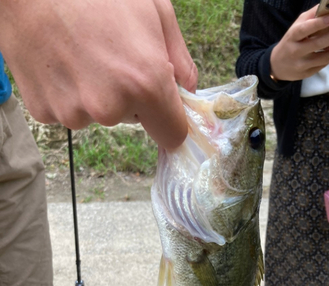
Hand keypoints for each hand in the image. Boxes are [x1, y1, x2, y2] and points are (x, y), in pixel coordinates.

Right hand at [0, 0, 197, 148]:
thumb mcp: (154, 9)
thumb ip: (179, 58)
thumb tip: (187, 90)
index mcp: (144, 84)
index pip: (172, 134)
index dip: (172, 121)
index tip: (166, 111)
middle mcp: (109, 107)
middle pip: (133, 119)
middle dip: (130, 95)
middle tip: (112, 56)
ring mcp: (74, 113)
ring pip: (98, 114)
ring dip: (96, 93)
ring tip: (82, 53)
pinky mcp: (45, 112)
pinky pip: (69, 110)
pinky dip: (68, 93)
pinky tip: (62, 61)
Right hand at [270, 5, 328, 81]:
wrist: (277, 66)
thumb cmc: (290, 42)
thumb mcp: (295, 27)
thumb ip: (311, 17)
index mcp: (292, 37)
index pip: (304, 30)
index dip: (318, 24)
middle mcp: (296, 52)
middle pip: (318, 44)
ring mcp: (302, 64)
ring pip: (325, 57)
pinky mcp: (307, 73)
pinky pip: (325, 63)